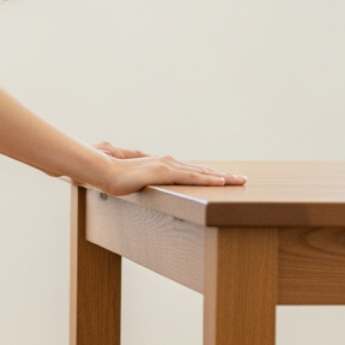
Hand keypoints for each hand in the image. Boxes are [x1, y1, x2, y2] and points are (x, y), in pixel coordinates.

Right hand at [91, 143, 246, 195]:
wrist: (102, 170)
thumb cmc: (114, 175)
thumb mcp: (135, 179)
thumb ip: (145, 178)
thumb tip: (147, 182)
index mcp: (164, 164)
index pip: (193, 171)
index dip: (210, 175)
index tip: (226, 179)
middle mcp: (170, 162)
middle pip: (203, 170)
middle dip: (224, 175)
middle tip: (243, 179)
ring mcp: (168, 165)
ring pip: (202, 172)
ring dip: (223, 177)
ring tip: (240, 181)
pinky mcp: (164, 172)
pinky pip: (191, 177)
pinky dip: (207, 179)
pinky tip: (221, 182)